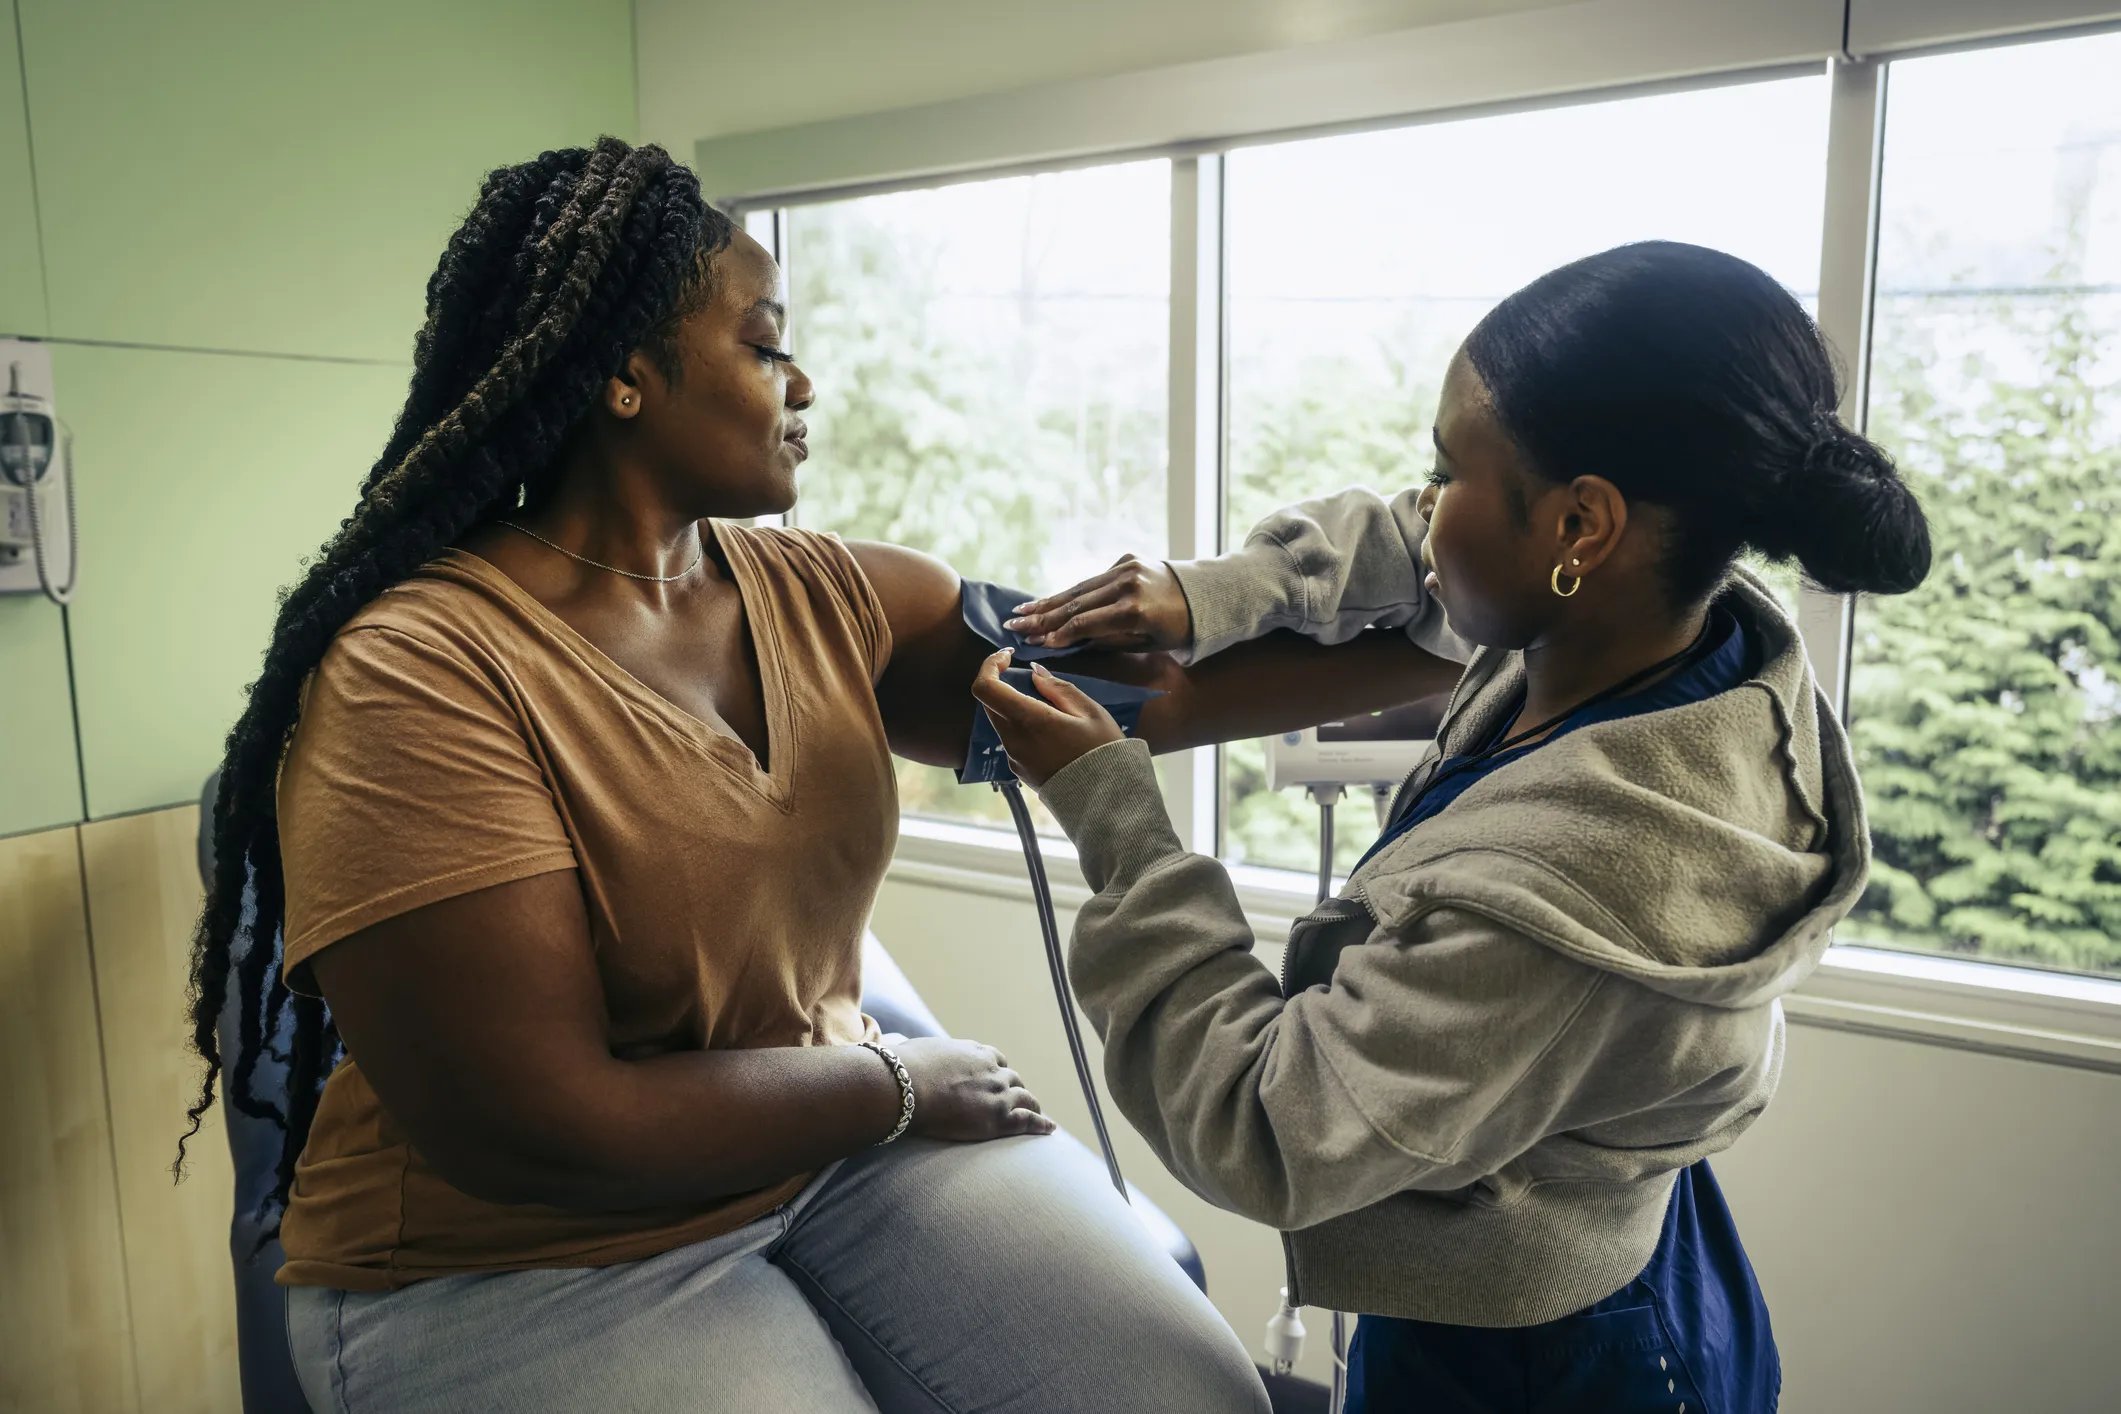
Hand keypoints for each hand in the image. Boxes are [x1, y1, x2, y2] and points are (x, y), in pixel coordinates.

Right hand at [894, 1036, 1055, 1141]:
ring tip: (1037, 1114)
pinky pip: (1028, 1120)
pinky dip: (1041, 1124)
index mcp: (974, 1053)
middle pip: (1013, 1079)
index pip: (995, 1059)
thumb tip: (900, 1048)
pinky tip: (1050, 1128)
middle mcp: (992, 1070)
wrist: (906, 1087)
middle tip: (1016, 1100)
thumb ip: (921, 1053)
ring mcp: (998, 1094)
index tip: (997, 1078)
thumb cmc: (903, 1070)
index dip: (998, 1070)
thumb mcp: (916, 1051)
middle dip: (1015, 1088)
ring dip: (1031, 1105)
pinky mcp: (999, 1118)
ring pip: (1025, 1098)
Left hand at [970, 650, 1125, 787]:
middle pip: (990, 702)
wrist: (1107, 802)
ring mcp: (1014, 758)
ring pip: (1000, 721)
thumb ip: (1058, 688)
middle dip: (1004, 684)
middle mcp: (1014, 740)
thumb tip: (1034, 673)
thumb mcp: (1090, 712)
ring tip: (1050, 708)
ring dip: (1014, 706)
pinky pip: (1011, 739)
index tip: (1006, 656)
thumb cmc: (1103, 752)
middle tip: (1032, 679)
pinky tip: (1051, 731)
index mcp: (1029, 720)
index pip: (986, 687)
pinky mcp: (1019, 770)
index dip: (989, 666)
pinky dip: (1021, 726)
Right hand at [1002, 554, 1192, 651]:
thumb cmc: (1177, 631)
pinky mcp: (1127, 559)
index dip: (1059, 633)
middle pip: (1077, 603)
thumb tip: (1071, 640)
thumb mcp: (1147, 643)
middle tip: (1014, 626)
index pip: (1087, 623)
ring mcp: (1127, 568)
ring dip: (1049, 601)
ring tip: (1021, 612)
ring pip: (1081, 588)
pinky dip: (1071, 591)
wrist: (1205, 596)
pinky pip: (1093, 579)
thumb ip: (1109, 640)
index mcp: (1136, 610)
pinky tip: (1047, 600)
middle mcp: (1128, 585)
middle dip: (1043, 616)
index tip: (1036, 642)